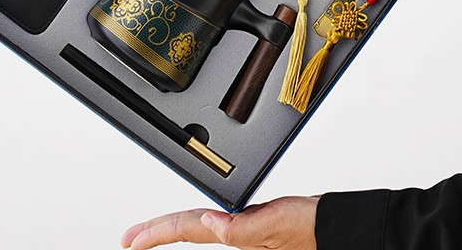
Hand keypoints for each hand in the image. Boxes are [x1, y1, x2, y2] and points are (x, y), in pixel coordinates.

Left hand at [120, 195, 319, 249]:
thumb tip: (209, 222)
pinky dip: (198, 223)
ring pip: (197, 226)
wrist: (332, 225)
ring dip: (172, 227)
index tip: (131, 240)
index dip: (155, 233)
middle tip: (128, 240)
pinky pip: (215, 223)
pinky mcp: (253, 222)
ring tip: (150, 233)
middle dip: (155, 233)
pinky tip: (195, 223)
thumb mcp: (272, 227)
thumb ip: (240, 228)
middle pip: (186, 228)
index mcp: (234, 232)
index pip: (185, 228)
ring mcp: (242, 228)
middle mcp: (234, 231)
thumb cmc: (308, 228)